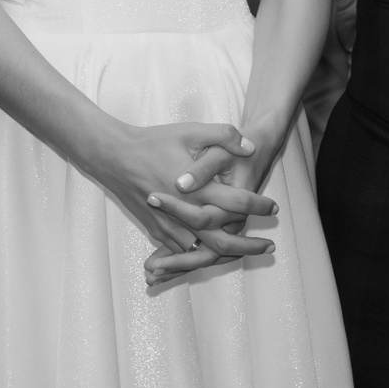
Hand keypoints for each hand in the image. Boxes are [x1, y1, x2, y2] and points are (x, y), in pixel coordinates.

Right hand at [85, 121, 272, 281]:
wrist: (114, 157)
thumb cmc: (154, 142)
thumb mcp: (191, 131)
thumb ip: (224, 135)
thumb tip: (250, 147)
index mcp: (195, 189)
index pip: (236, 203)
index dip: (259, 206)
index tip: (274, 208)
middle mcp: (183, 213)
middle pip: (222, 241)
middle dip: (248, 246)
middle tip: (270, 247)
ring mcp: (167, 226)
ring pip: (202, 252)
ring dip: (226, 254)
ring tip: (247, 252)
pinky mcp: (156, 231)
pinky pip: (183, 252)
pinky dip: (201, 256)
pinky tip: (216, 252)